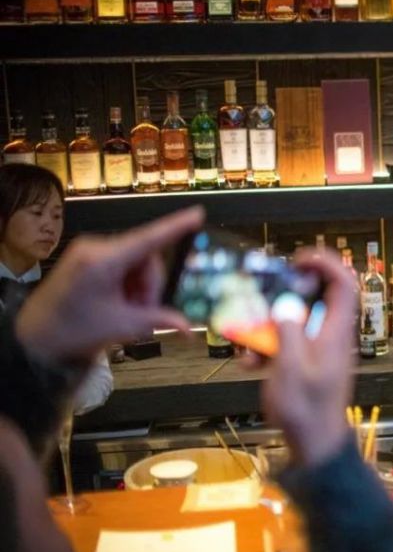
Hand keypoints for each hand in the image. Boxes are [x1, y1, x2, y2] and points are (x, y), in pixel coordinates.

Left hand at [15, 207, 202, 363]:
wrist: (36, 337)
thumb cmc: (72, 330)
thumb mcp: (121, 326)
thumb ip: (158, 320)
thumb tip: (189, 327)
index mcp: (102, 261)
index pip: (148, 239)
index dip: (176, 226)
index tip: (197, 214)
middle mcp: (96, 248)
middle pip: (146, 257)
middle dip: (150, 286)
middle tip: (143, 313)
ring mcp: (90, 251)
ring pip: (137, 263)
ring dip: (140, 288)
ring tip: (127, 311)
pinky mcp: (88, 258)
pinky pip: (123, 264)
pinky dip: (128, 284)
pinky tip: (119, 302)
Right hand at [260, 248, 357, 467]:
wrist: (313, 446)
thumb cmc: (306, 410)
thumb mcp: (291, 368)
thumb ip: (288, 331)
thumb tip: (285, 303)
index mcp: (336, 332)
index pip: (344, 283)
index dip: (325, 264)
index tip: (297, 260)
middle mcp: (329, 335)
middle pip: (313, 297)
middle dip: (283, 295)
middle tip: (260, 296)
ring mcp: (317, 349)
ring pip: (293, 321)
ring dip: (266, 326)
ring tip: (246, 343)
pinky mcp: (304, 362)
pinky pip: (286, 343)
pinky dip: (266, 348)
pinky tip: (249, 363)